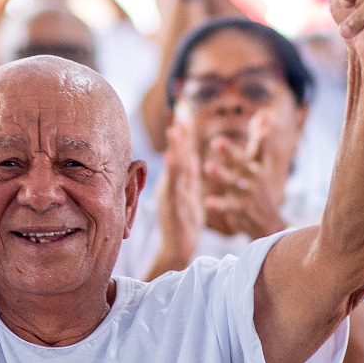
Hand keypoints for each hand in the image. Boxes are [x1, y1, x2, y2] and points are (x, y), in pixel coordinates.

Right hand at [156, 118, 204, 268]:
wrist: (177, 249)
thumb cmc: (184, 223)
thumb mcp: (190, 195)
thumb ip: (190, 176)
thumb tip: (193, 156)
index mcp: (178, 181)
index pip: (182, 154)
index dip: (183, 135)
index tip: (184, 114)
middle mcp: (171, 185)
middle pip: (176, 156)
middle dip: (179, 135)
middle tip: (180, 113)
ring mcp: (170, 195)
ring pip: (173, 169)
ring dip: (174, 149)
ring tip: (175, 131)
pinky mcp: (172, 207)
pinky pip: (173, 187)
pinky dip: (172, 173)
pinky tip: (172, 160)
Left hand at [202, 110, 289, 239]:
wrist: (268, 224)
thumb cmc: (259, 187)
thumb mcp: (260, 163)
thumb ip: (259, 140)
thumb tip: (266, 114)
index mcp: (257, 165)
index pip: (260, 147)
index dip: (262, 134)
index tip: (266, 117)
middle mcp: (253, 177)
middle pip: (241, 161)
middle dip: (230, 151)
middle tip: (217, 140)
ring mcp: (247, 193)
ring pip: (232, 182)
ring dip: (221, 174)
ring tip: (208, 167)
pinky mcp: (240, 209)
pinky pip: (227, 206)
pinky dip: (218, 204)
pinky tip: (208, 202)